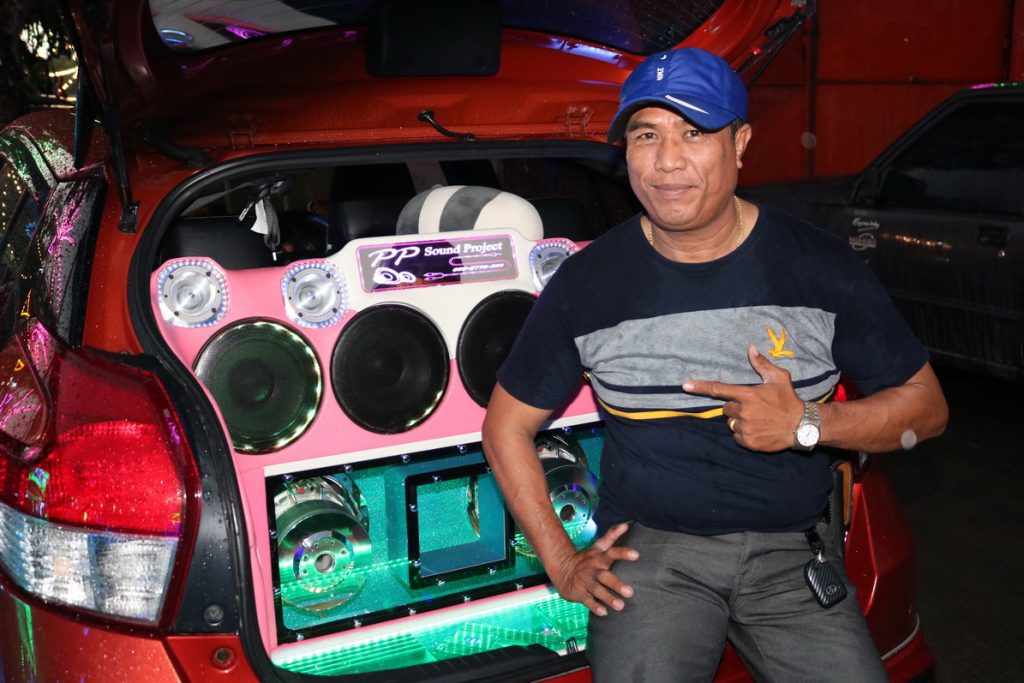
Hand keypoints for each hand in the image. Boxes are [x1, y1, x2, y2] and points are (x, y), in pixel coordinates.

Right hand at [549, 522, 638, 616]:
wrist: (562, 569)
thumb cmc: (586, 559)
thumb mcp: (598, 547)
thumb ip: (612, 536)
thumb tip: (625, 524)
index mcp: (599, 558)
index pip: (612, 553)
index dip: (623, 553)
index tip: (636, 555)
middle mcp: (593, 570)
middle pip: (605, 576)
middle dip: (617, 584)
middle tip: (630, 592)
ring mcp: (585, 582)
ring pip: (597, 590)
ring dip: (608, 598)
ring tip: (620, 606)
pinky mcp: (579, 594)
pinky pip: (587, 601)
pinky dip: (595, 607)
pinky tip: (604, 613)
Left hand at [683, 344, 803, 451]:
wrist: (801, 426)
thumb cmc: (788, 400)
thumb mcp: (779, 378)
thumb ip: (762, 364)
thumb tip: (750, 348)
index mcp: (748, 395)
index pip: (719, 389)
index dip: (701, 387)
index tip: (685, 386)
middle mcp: (744, 412)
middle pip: (726, 408)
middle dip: (736, 407)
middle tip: (754, 407)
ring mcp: (745, 428)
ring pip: (731, 423)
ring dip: (740, 421)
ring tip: (758, 419)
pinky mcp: (748, 442)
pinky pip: (736, 437)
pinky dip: (744, 434)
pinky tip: (758, 430)